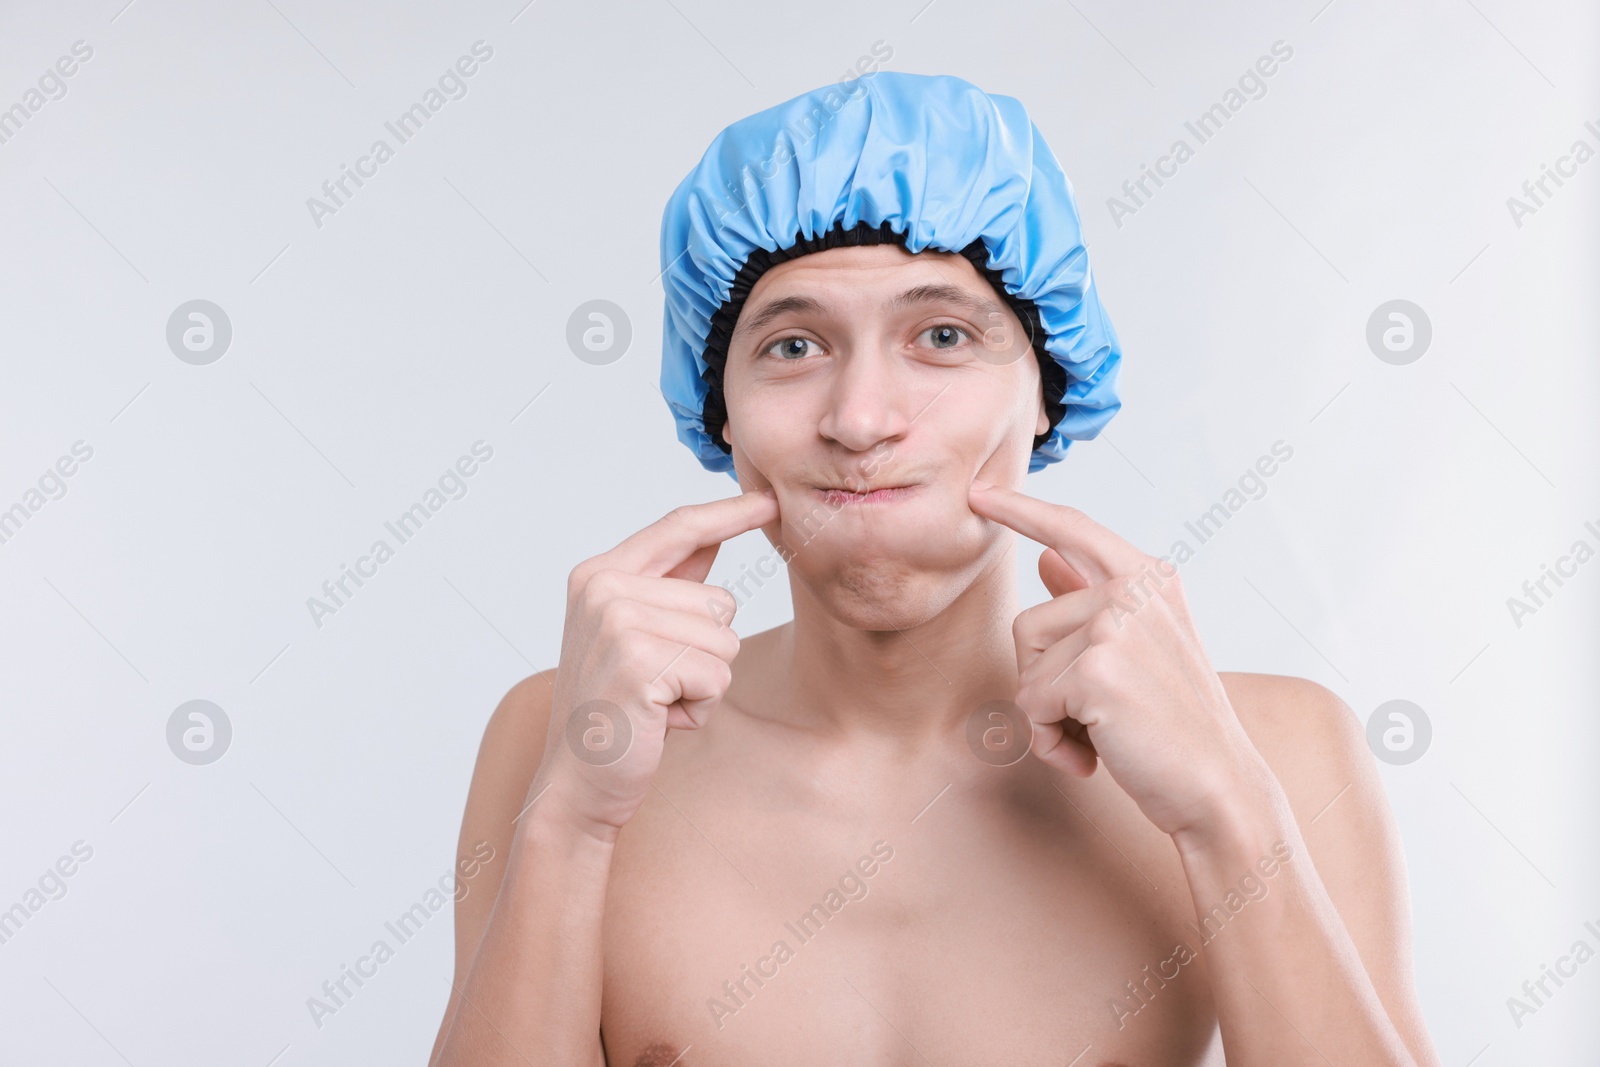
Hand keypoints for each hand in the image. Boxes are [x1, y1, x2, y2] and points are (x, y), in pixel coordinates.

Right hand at [531, 489, 778, 834]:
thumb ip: (668, 586)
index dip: (729, 513)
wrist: (577, 782)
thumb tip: (713, 536)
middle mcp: (603, 588)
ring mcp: (618, 622)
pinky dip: (701, 708)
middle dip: (706, 652)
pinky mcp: (640, 663)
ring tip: (655, 703)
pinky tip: (659, 721)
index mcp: (598, 574)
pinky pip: (717, 677)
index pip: (678, 528)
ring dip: (704, 683)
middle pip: (720, 600)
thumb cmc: (613, 710)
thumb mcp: (634, 635)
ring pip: (724, 640)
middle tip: (655, 685)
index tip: (770, 500)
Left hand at [966, 480, 1272, 838]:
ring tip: (1101, 734)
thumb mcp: (1138, 649)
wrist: (1219, 788)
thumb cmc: (1173, 724)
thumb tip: (1045, 559)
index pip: (1072, 529)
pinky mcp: (1096, 670)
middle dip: (1041, 681)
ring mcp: (1116, 625)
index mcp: (1150, 578)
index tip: (979, 493)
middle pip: (1027, 624)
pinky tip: (1095, 756)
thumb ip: (1091, 601)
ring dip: (1048, 717)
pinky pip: (1032, 706)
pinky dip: (1052, 741)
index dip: (1020, 510)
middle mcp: (1135, 590)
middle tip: (1095, 715)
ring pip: (1026, 669)